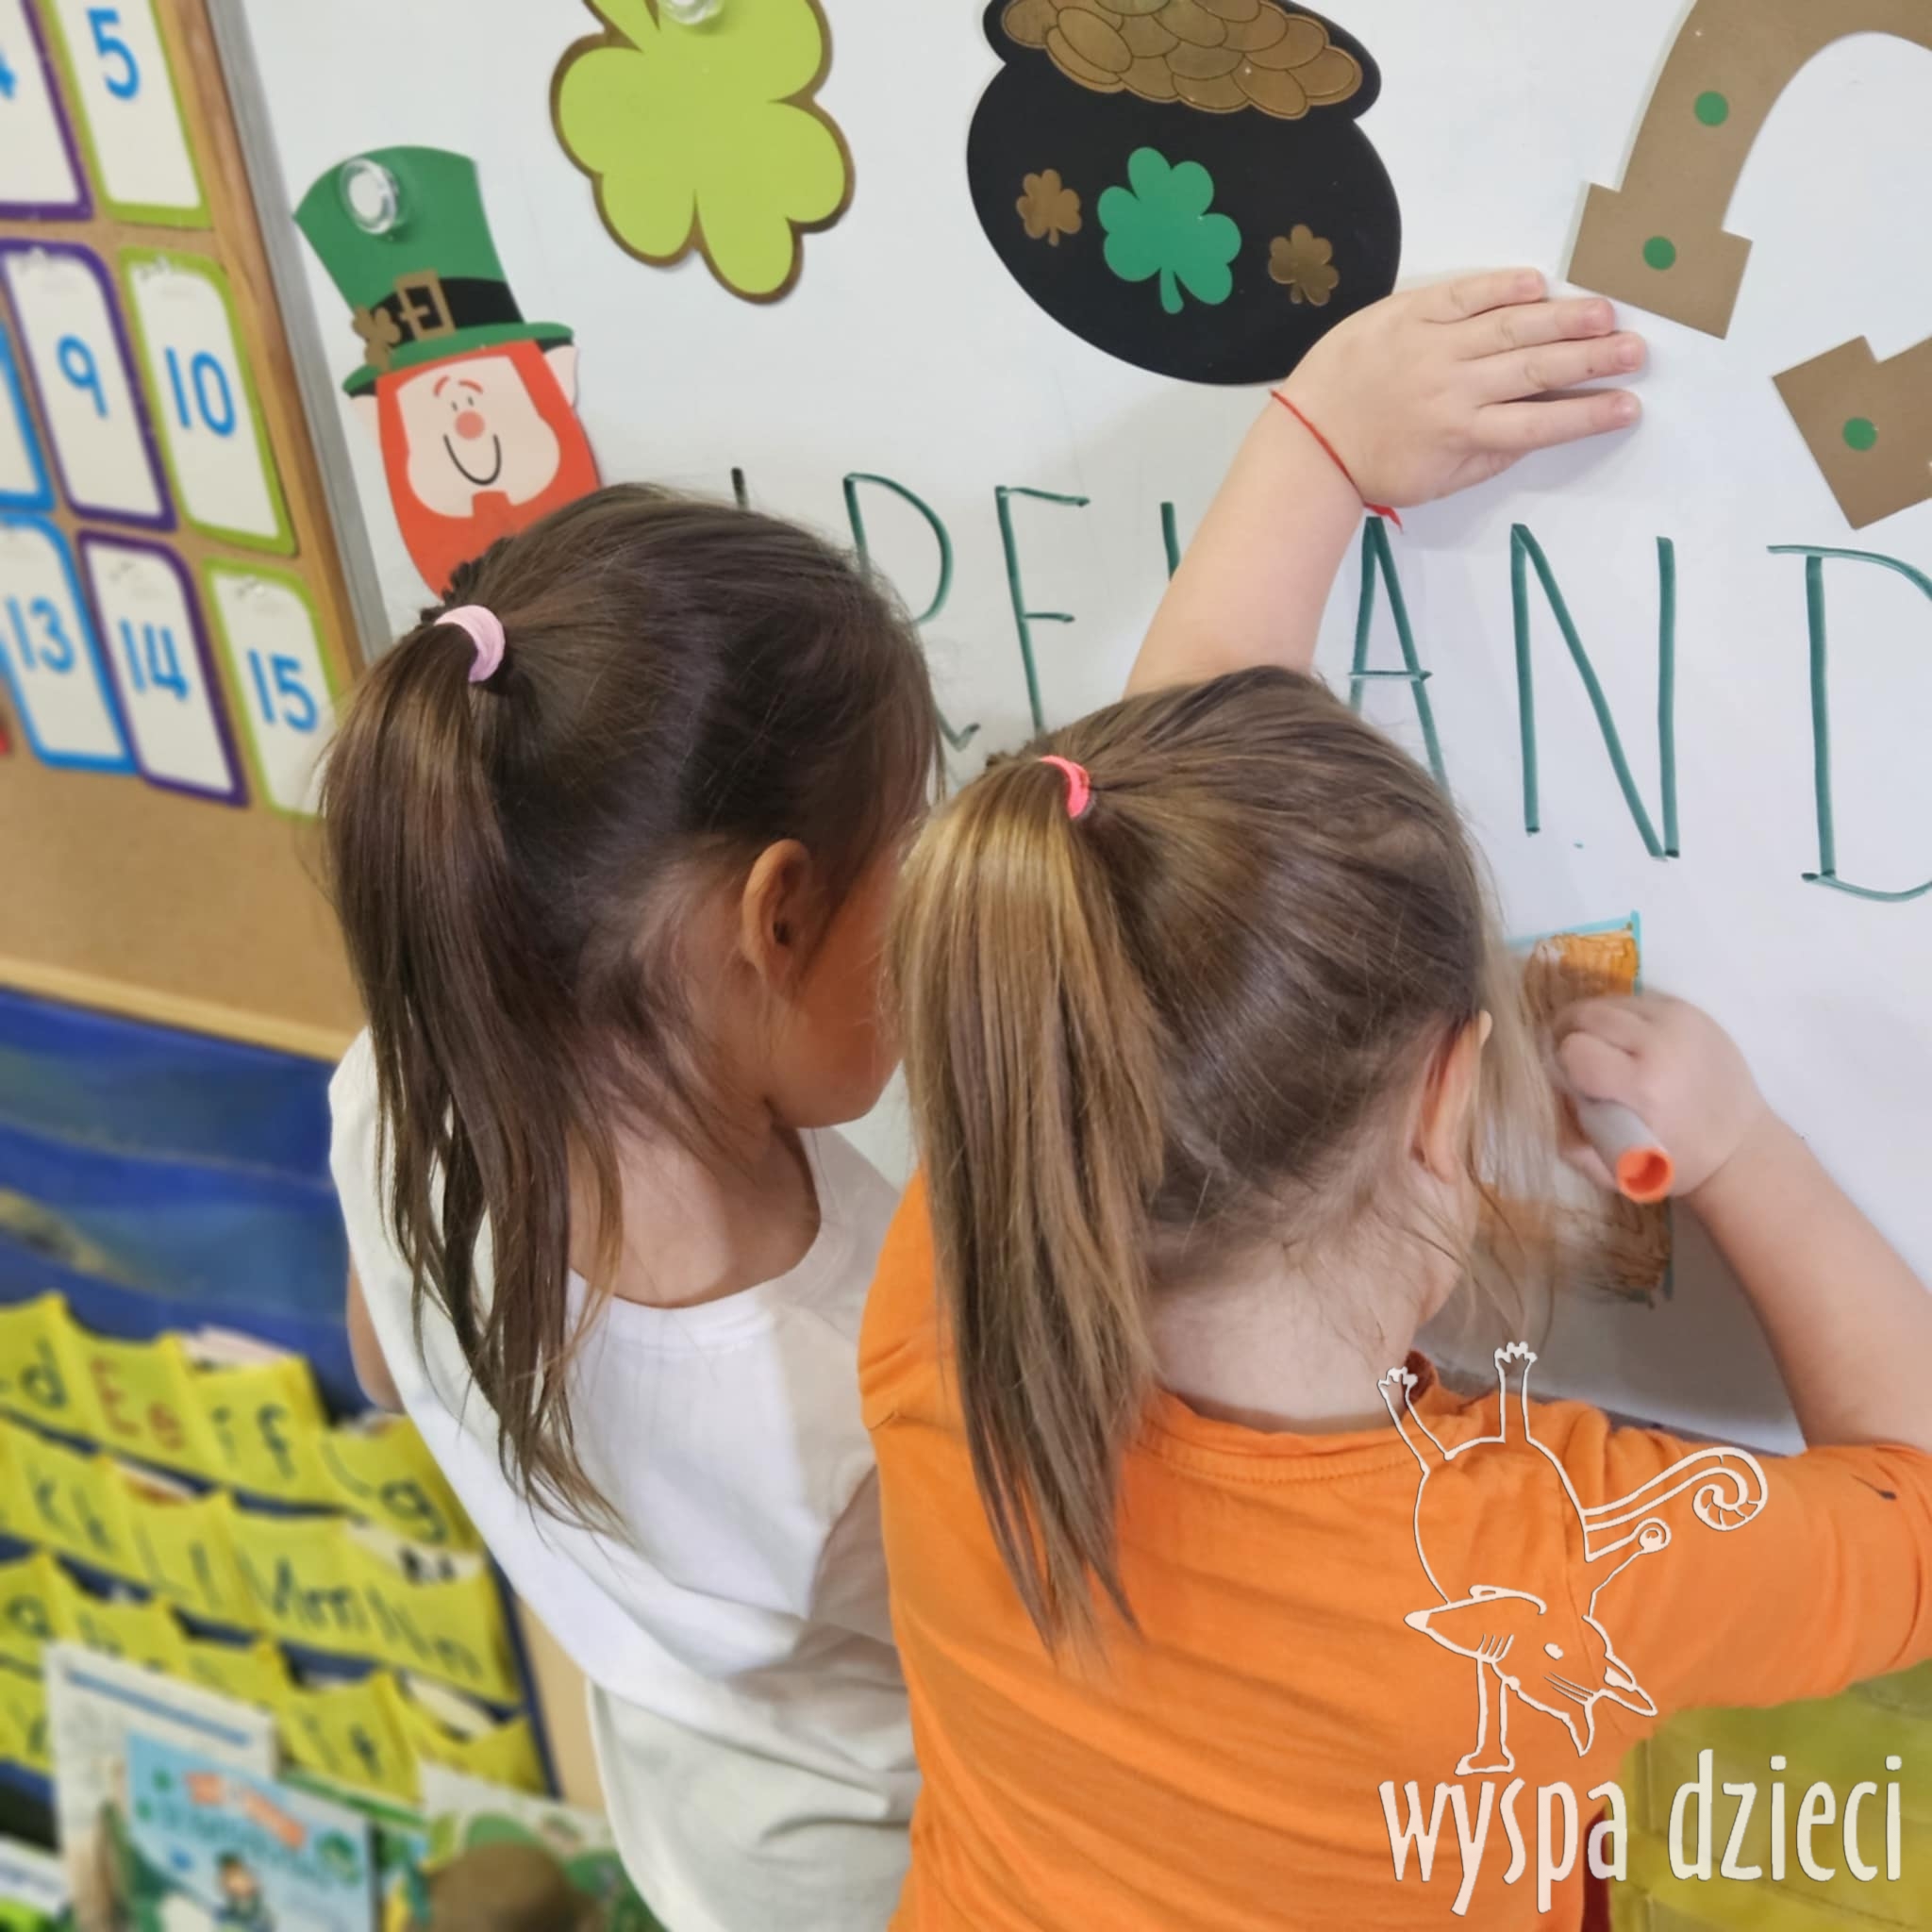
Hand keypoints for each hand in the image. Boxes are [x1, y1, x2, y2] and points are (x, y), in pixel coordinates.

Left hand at [1279, 269, 1644, 509]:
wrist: (1309, 441)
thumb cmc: (1374, 466)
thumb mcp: (1438, 479)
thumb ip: (1491, 456)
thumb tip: (1542, 430)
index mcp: (1464, 434)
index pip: (1541, 423)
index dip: (1589, 414)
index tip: (1629, 405)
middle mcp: (1454, 388)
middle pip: (1537, 368)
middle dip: (1593, 359)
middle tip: (1637, 350)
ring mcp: (1431, 348)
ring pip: (1510, 327)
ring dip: (1563, 318)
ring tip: (1607, 312)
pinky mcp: (1406, 315)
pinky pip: (1462, 295)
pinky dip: (1501, 286)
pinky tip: (1539, 283)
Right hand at [1555, 994, 1771, 1199]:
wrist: (1741, 1148)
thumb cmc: (1673, 1163)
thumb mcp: (1611, 1170)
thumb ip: (1568, 1137)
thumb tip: (1547, 1094)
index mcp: (1643, 1086)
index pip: (1574, 1049)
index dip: (1564, 1065)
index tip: (1574, 1082)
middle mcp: (1663, 1044)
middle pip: (1586, 1014)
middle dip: (1572, 1036)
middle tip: (1578, 1061)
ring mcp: (1682, 1021)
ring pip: (1609, 1001)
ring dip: (1596, 1023)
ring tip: (1604, 1049)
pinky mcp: (1693, 1011)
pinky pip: (1636, 1000)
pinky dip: (1623, 1017)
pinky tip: (1631, 1042)